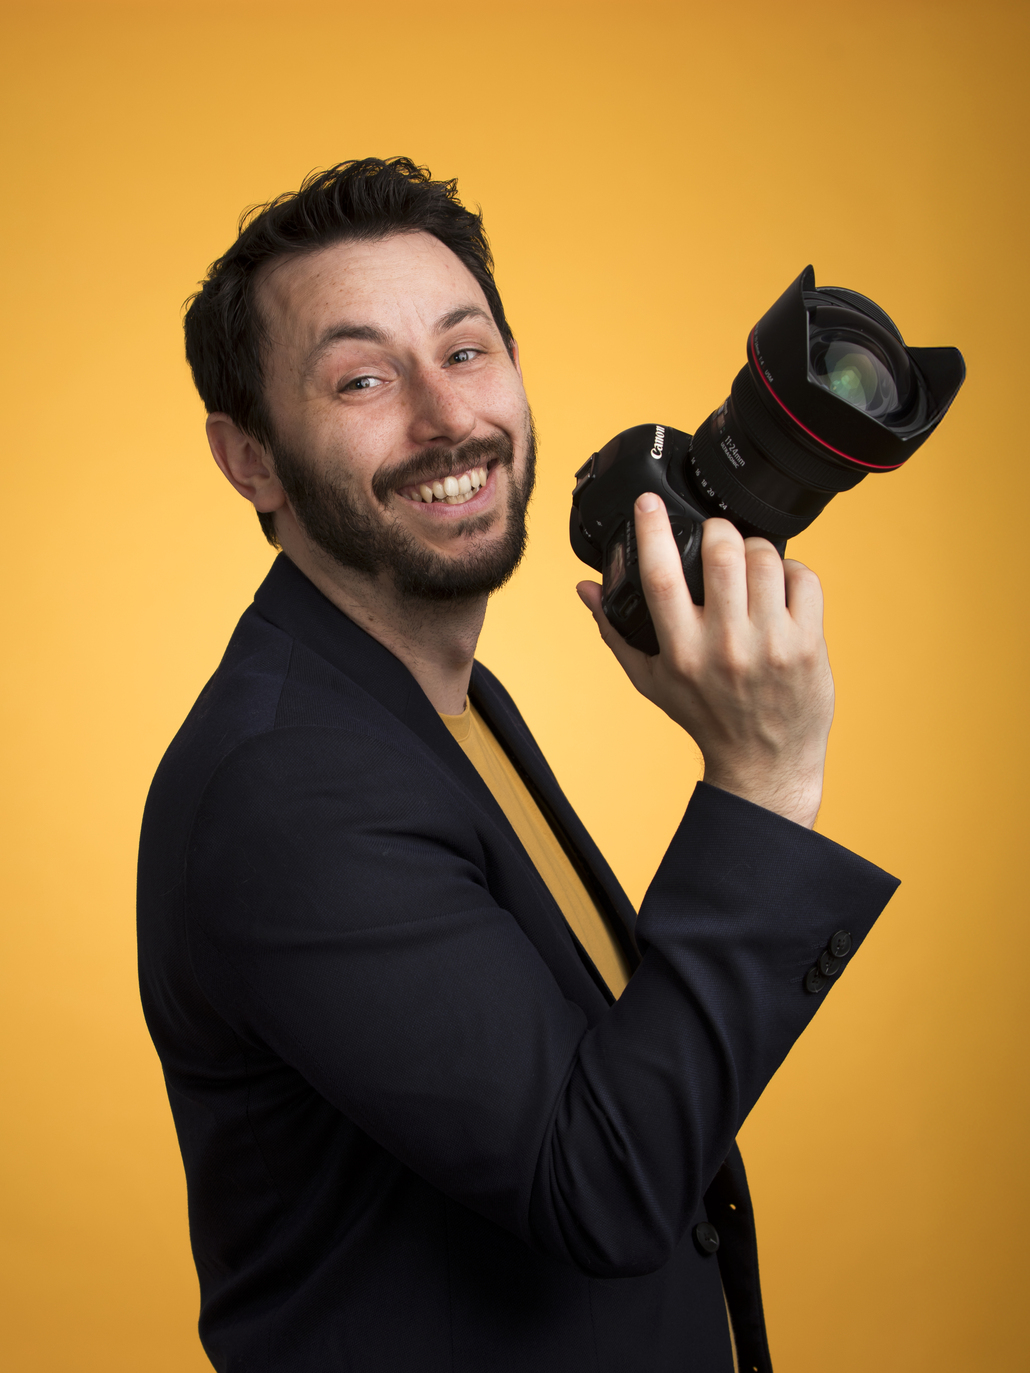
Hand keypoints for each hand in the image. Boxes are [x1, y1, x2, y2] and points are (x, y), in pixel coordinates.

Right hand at [577, 495, 833, 827]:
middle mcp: (724, 645)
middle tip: (716, 536)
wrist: (764, 760)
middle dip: (717, 530)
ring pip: (765, 558)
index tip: (649, 501)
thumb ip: (615, 631)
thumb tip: (584, 589)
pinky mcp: (808, 644)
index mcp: (680, 651)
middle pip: (721, 553)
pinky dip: (792, 570)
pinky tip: (780, 584)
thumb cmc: (705, 717)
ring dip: (755, 548)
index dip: (653, 529)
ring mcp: (770, 644)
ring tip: (749, 562)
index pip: (660, 576)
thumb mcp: (650, 680)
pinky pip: (804, 578)